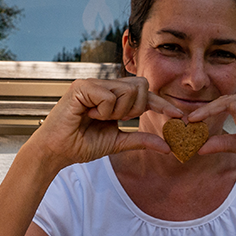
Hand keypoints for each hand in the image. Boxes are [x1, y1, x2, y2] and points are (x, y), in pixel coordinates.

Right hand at [34, 76, 181, 169]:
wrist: (57, 151)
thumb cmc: (81, 145)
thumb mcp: (117, 143)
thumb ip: (140, 140)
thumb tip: (167, 147)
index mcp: (114, 97)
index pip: (145, 94)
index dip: (162, 104)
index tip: (179, 116)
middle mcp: (105, 85)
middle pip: (141, 86)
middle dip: (135, 108)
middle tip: (116, 120)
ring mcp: (93, 83)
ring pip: (127, 90)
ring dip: (117, 111)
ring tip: (98, 118)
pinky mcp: (82, 86)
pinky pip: (109, 96)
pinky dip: (104, 111)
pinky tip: (89, 115)